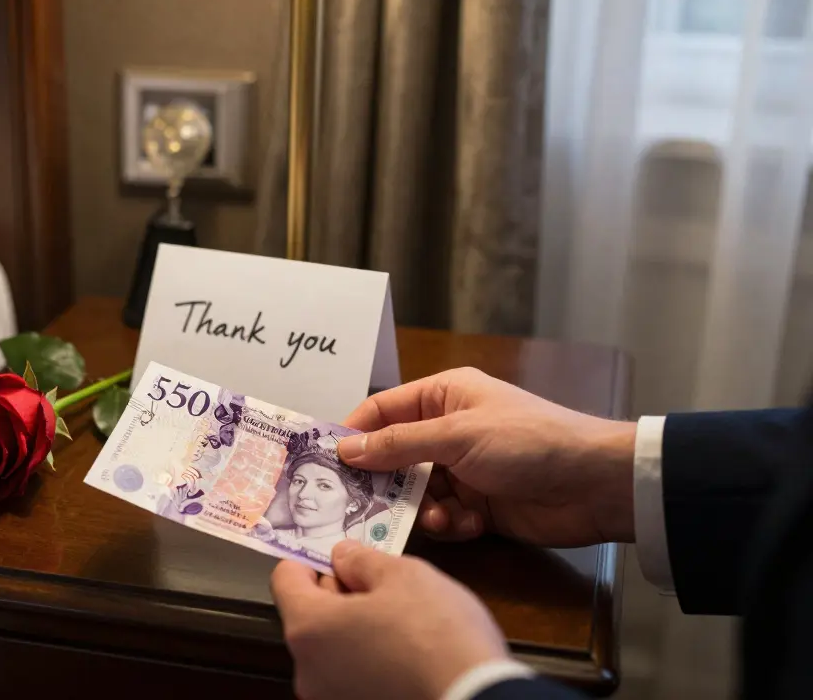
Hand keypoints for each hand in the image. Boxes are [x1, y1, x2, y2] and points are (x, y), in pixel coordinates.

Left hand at [271, 541, 506, 699]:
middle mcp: (306, 669)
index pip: (285, 579)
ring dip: (355, 630)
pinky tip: (405, 657)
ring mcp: (328, 699)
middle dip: (338, 596)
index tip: (342, 560)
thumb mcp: (403, 574)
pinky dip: (368, 662)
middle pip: (308, 616)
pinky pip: (350, 677)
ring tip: (401, 625)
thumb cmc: (437, 634)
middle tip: (382, 589)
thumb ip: (361, 559)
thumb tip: (342, 556)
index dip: (312, 561)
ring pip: (331, 649)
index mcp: (308, 627)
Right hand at [338, 367, 635, 546]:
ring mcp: (463, 470)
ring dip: (421, 509)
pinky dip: (449, 524)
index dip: (353, 434)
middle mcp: (448, 430)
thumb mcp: (457, 436)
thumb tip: (345, 448)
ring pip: (415, 493)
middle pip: (393, 457)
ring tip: (437, 517)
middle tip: (359, 506)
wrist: (595, 485)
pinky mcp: (478, 506)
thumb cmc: (528, 442)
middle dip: (384, 482)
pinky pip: (442, 517)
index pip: (381, 411)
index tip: (325, 463)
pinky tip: (467, 525)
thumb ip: (398, 444)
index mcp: (443, 396)